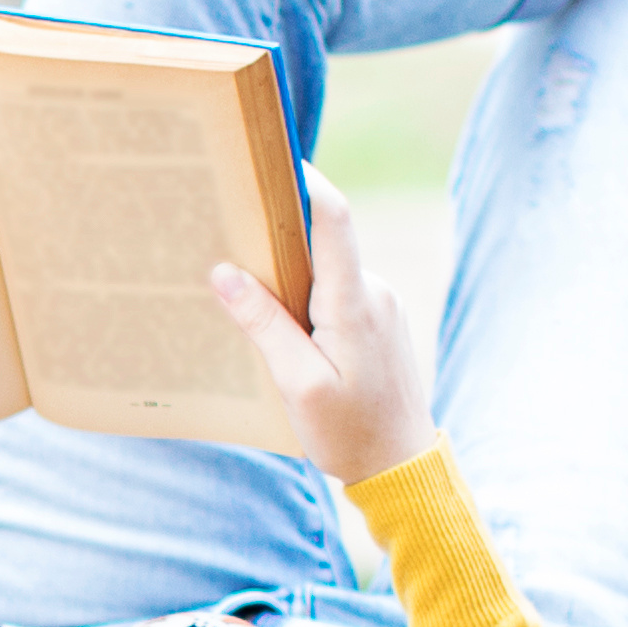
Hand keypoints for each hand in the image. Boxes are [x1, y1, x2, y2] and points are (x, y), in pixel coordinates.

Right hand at [203, 170, 429, 481]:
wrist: (402, 468)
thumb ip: (263, 325)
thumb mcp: (297, 384)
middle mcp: (373, 293)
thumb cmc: (349, 433)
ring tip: (244, 292)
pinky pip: (337, 294)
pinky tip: (281, 329)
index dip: (304, 181)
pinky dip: (307, 300)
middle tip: (228, 230)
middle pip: (322, 241)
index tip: (271, 158)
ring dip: (289, 277)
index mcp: (353, 302)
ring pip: (327, 272)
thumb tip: (225, 272)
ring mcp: (380, 307)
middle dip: (276, 234)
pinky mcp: (379, 324)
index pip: (332, 218)